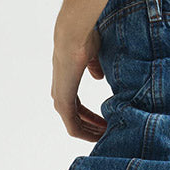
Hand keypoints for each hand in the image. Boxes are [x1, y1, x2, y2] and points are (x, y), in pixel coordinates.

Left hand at [54, 0, 105, 140]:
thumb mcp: (92, 55)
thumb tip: (97, 76)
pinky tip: (100, 134)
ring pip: (74, 125)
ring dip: (90, 132)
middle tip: (109, 133)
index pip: (76, 107)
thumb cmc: (83, 38)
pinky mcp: (63, 102)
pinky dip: (86, 133)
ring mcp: (60, 99)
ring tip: (107, 135)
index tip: (107, 121)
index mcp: (66, 82)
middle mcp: (60, 92)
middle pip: (75, 119)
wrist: (74, 34)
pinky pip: (73, 126)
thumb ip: (94, 67)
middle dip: (92, 127)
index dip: (91, 116)